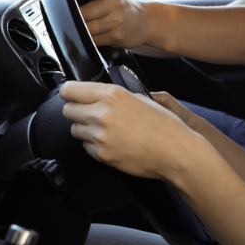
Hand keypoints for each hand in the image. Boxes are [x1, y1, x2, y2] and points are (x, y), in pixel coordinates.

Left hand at [59, 81, 202, 181]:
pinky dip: (95, 146)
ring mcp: (101, 136)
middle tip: (92, 114)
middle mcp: (103, 113)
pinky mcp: (102, 155)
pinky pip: (87, 148)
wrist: (176, 152)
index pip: (70, 90)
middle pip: (68, 110)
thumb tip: (95, 94)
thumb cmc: (164, 126)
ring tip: (108, 130)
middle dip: (77, 111)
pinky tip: (114, 143)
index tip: (70, 94)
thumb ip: (114, 95)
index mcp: (112, 94)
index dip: (70, 92)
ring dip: (86, 129)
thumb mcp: (141, 98)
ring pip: (75, 130)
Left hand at [75, 0, 147, 46]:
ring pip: (88, 29)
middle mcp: (114, 5)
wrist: (144, 22)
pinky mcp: (115, 37)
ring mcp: (116, 22)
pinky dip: (88, 38)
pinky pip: (93, 40)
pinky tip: (92, 34)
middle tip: (68, 16)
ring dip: (81, 29)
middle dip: (75, 16)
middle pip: (85, 13)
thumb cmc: (119, 6)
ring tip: (80, 26)